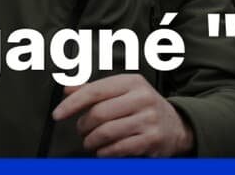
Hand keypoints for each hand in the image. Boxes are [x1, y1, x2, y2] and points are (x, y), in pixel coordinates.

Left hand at [52, 74, 193, 156]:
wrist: (176, 126)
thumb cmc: (143, 108)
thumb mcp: (123, 92)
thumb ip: (94, 90)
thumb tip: (67, 88)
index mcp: (132, 82)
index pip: (95, 90)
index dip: (72, 103)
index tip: (58, 114)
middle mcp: (142, 97)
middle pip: (99, 113)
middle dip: (83, 126)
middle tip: (82, 131)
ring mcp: (148, 119)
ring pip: (106, 132)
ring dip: (91, 141)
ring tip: (91, 142)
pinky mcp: (151, 139)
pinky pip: (118, 148)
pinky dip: (104, 152)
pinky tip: (103, 150)